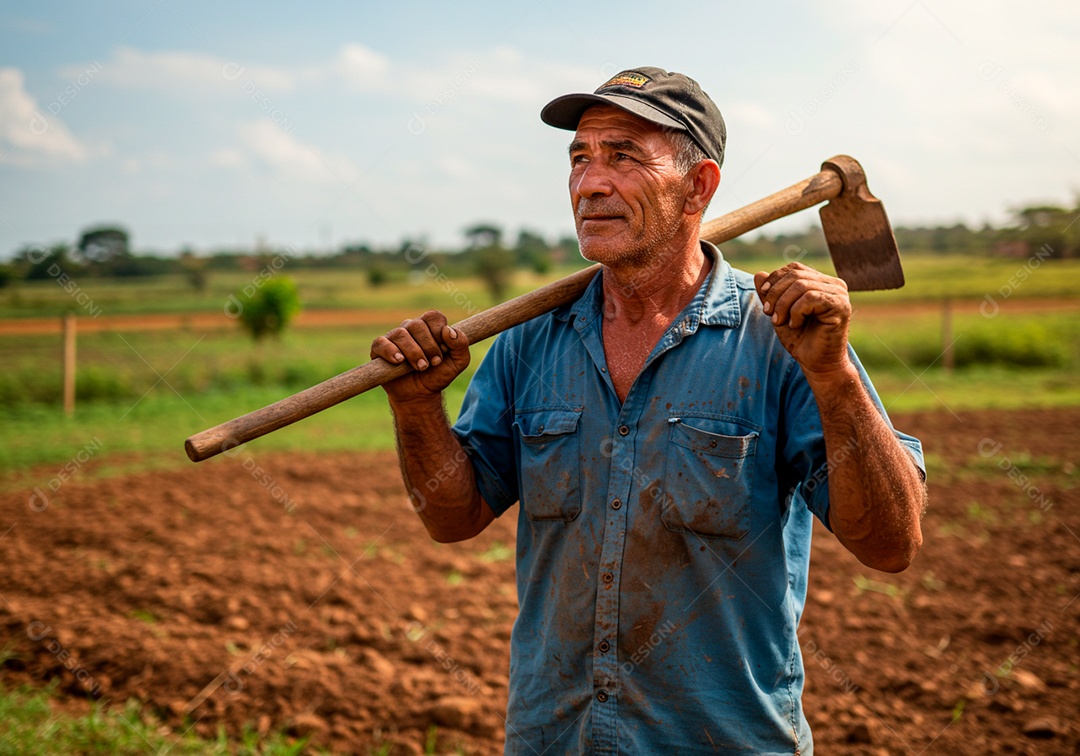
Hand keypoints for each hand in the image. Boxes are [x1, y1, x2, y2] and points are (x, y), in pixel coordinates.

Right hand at [370, 310, 470, 403]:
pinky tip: (399, 361)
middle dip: (429, 346)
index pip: (433, 316)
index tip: (444, 351)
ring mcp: (394, 337)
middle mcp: (411, 328)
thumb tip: (448, 331)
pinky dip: (391, 351)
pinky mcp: (379, 349)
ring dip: (414, 353)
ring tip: (421, 367)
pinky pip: (381, 343)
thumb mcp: (458, 363)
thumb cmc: (438, 375)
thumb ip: (461, 345)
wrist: (420, 395)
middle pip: (417, 325)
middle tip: (433, 363)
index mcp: (429, 327)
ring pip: (401, 334)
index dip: (439, 332)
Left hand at [754, 262, 851, 376]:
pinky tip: (796, 325)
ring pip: (801, 285)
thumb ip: (770, 294)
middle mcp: (834, 284)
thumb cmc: (800, 339)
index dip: (775, 280)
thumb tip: (759, 273)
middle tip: (770, 314)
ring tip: (781, 321)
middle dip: (776, 294)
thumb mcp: (779, 312)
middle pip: (796, 275)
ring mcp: (839, 294)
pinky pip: (811, 297)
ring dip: (784, 305)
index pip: (794, 268)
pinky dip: (796, 312)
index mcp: (821, 282)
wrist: (817, 363)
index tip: (765, 300)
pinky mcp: (841, 306)